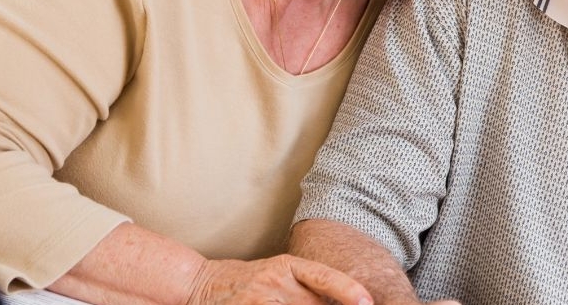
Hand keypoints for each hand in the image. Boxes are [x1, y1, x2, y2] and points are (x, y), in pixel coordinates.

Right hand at [184, 254, 371, 304]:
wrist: (200, 283)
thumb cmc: (248, 284)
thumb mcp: (279, 277)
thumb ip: (307, 289)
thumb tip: (346, 299)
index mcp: (288, 266)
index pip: (324, 277)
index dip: (348, 289)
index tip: (367, 302)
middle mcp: (276, 279)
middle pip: (315, 302)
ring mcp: (261, 297)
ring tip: (293, 304)